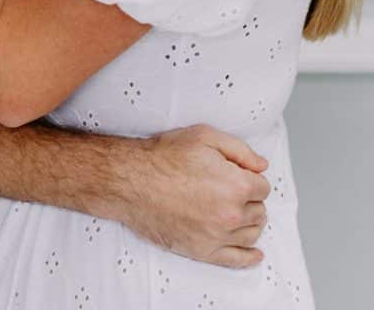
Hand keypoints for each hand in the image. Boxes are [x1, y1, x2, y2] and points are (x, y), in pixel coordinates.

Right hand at [116, 124, 269, 268]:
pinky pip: (236, 259)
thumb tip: (262, 165)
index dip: (250, 177)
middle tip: (232, 190)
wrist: (133, 181)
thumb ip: (240, 150)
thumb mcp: (204, 136)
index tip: (239, 175)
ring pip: (251, 233)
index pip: (263, 187)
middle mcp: (231, 214)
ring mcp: (218, 236)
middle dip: (250, 199)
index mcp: (236, 185)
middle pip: (259, 211)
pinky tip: (254, 253)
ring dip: (249, 222)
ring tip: (235, 211)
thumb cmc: (164, 157)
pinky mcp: (203, 251)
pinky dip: (249, 257)